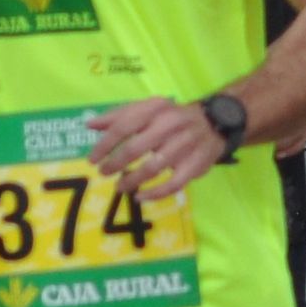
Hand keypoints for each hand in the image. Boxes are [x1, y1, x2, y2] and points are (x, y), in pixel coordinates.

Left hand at [85, 99, 226, 203]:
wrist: (215, 123)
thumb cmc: (171, 117)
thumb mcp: (147, 109)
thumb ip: (119, 116)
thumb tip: (90, 125)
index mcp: (156, 109)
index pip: (124, 126)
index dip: (105, 145)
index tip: (92, 160)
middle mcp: (171, 125)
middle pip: (137, 147)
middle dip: (116, 163)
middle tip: (104, 173)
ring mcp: (186, 145)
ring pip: (154, 167)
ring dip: (132, 180)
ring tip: (119, 187)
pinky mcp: (197, 164)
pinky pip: (174, 184)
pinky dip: (155, 193)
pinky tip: (140, 197)